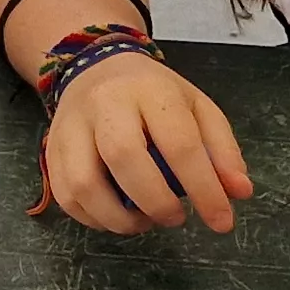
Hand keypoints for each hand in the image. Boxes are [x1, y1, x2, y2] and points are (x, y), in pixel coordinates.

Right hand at [40, 54, 253, 234]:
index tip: (222, 221)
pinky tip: (116, 217)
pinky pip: (65, 196)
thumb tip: (239, 193)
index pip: (179, 142)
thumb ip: (222, 150)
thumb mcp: (198, 109)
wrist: (96, 67)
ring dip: (118, 218)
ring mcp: (71, 125)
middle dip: (155, 202)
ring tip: (144, 221)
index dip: (204, 188)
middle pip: (124, 156)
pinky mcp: (50, 148)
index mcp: (151, 90)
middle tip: (176, 218)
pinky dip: (92, 219)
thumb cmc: (154, 95)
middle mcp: (105, 103)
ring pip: (83, 182)